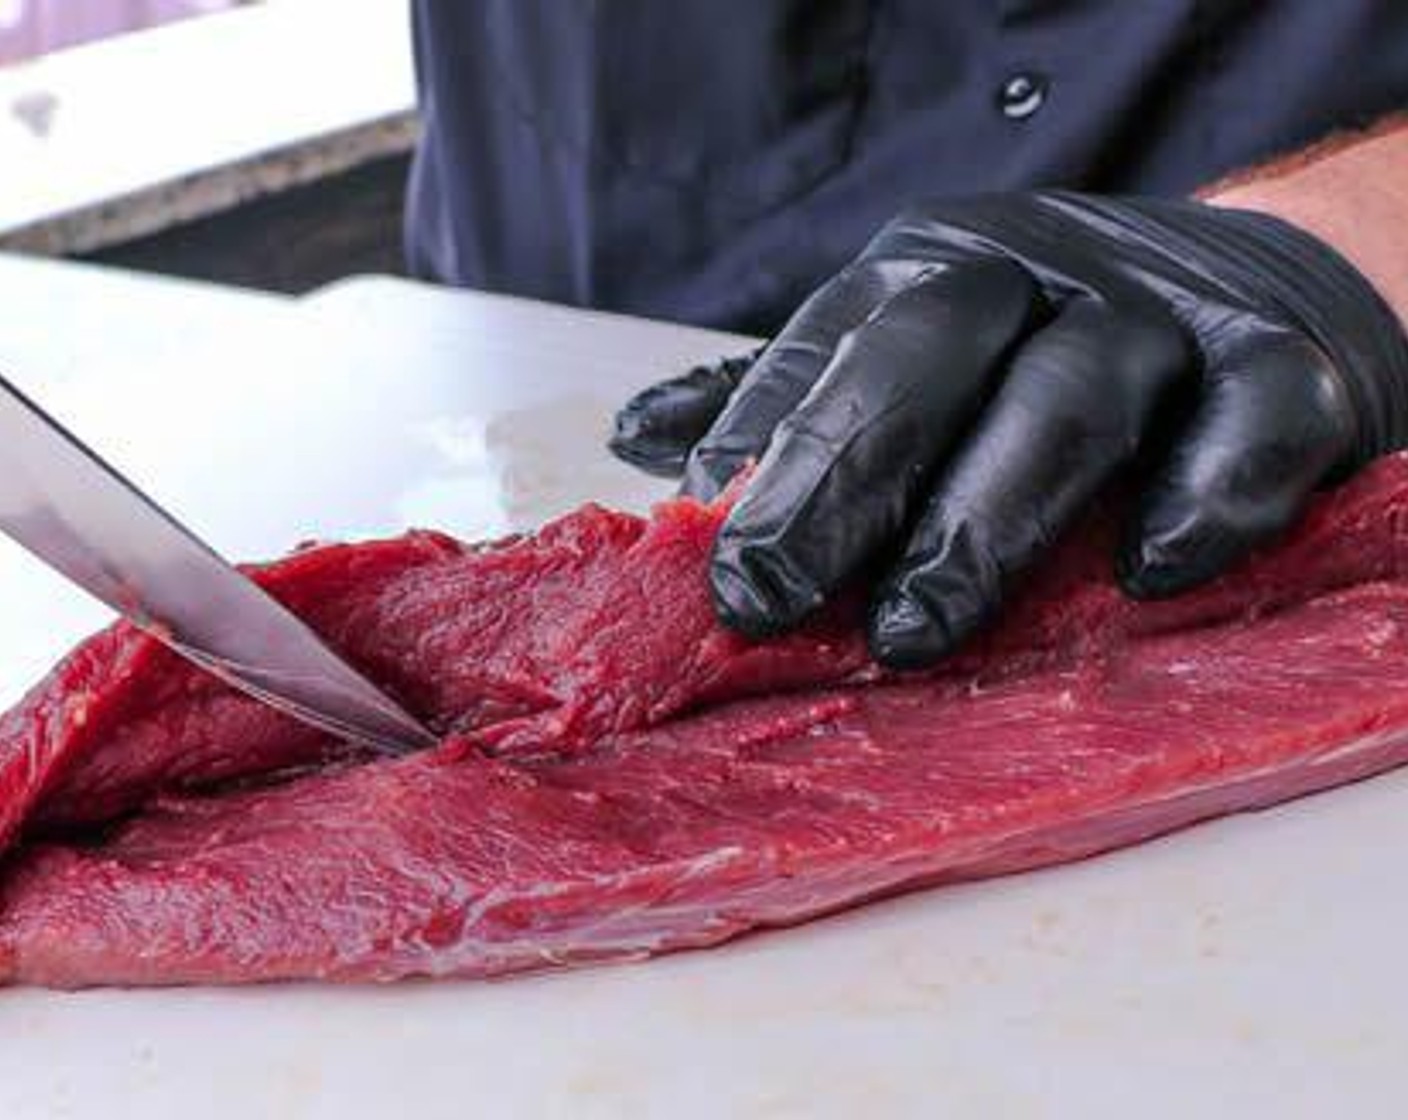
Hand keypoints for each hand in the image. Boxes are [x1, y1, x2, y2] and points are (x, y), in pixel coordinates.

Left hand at [610, 192, 1407, 666]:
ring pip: (1067, 398)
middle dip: (839, 480)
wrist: (1250, 297)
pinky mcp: (1285, 365)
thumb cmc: (1042, 355)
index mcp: (924, 274)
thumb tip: (640, 440)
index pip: (822, 357)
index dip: (759, 460)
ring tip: (917, 628)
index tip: (705, 564)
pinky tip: (1145, 570)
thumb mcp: (903, 360)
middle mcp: (1031, 276)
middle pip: (921, 358)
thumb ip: (783, 404)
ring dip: (985, 516)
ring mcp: (1159, 317)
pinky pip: (1252, 422)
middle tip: (771, 598)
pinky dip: (1202, 494)